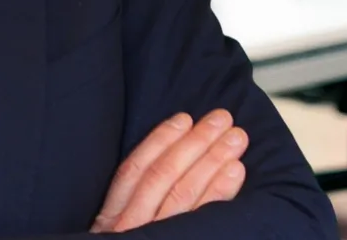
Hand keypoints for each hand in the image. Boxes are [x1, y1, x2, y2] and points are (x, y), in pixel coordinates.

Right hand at [90, 109, 247, 232]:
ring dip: (213, 161)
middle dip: (196, 143)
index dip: (159, 140)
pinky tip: (235, 175)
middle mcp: (130, 230)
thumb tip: (163, 165)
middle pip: (164, 177)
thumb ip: (129, 209)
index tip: (184, 118)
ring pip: (184, 194)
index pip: (135, 170)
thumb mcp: (114, 238)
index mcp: (111, 222)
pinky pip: (200, 220)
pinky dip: (219, 193)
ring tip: (236, 140)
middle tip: (222, 119)